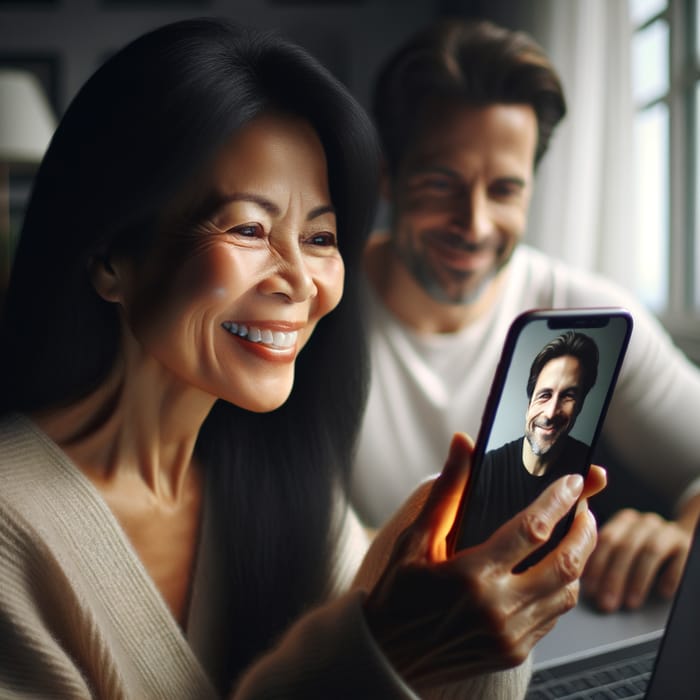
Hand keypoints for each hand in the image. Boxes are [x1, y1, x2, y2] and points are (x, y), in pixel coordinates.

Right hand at [362, 432, 603, 691]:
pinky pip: (553, 617)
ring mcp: (509, 635)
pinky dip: (562, 588)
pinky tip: (554, 571)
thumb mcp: (416, 538)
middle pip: (564, 563)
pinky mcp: (513, 652)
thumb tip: (463, 444)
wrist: (389, 653)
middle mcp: (496, 608)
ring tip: (575, 536)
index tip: (574, 482)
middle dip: (584, 531)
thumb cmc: (399, 590)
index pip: (531, 529)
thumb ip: (447, 491)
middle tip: (586, 509)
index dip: (558, 501)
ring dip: (579, 560)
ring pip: (566, 593)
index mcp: (470, 575)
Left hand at [582, 509, 691, 611]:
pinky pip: (680, 558)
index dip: (596, 565)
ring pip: (650, 551)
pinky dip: (670, 576)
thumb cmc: (643, 551)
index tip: (589, 590)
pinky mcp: (687, 543)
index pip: (606, 539)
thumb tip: (581, 583)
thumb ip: (606, 556)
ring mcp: (667, 531)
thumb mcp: (624, 548)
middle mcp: (644, 522)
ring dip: (638, 580)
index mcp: (624, 521)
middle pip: (625, 546)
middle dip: (613, 577)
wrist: (681, 542)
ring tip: (630, 603)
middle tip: (606, 603)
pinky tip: (662, 593)